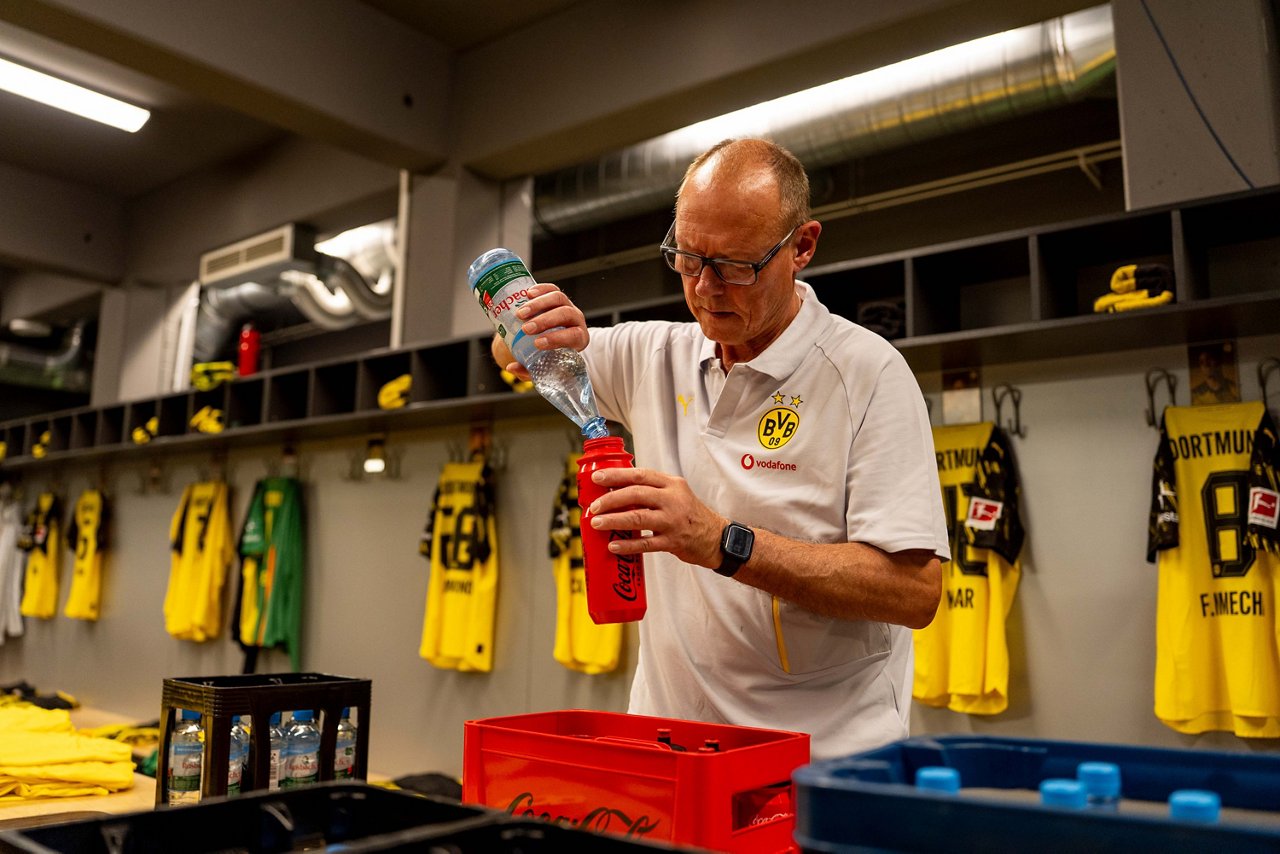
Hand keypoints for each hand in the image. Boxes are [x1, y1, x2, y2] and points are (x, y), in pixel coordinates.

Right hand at [496, 283, 588, 379]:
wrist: (548, 341)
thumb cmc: (548, 356)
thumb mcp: (542, 367)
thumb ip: (528, 370)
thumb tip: (512, 368)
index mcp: (579, 339)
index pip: (573, 336)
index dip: (557, 338)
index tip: (537, 343)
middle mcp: (577, 320)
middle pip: (565, 314)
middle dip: (545, 321)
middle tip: (526, 329)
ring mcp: (568, 305)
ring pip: (558, 298)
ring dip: (539, 304)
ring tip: (520, 313)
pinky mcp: (557, 296)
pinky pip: (552, 288)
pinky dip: (541, 289)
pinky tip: (527, 294)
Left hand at [586, 466, 725, 568]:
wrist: (716, 537)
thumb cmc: (689, 514)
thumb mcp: (675, 494)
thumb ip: (651, 490)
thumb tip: (615, 490)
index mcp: (671, 484)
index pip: (640, 475)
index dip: (616, 476)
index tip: (597, 478)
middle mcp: (673, 500)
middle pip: (636, 495)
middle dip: (611, 500)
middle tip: (594, 507)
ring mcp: (673, 521)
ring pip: (638, 518)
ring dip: (614, 520)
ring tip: (597, 523)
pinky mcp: (673, 542)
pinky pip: (646, 544)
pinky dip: (628, 545)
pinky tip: (613, 546)